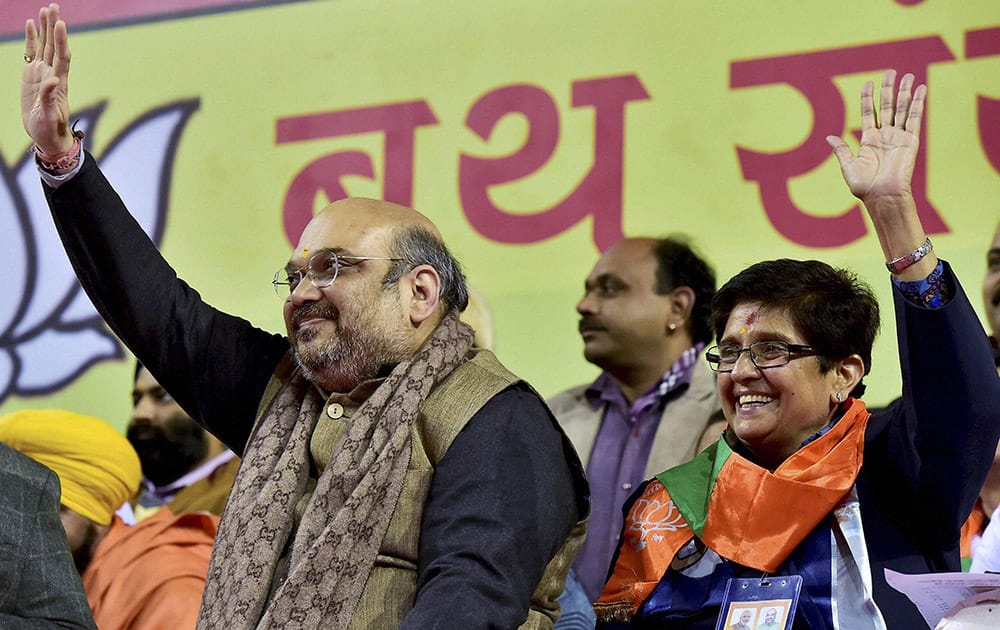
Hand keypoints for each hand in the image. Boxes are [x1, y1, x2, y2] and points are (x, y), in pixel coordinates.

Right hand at [21, 3, 73, 154]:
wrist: (46, 135)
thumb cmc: (50, 129)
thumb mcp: (50, 117)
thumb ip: (49, 99)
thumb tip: (51, 81)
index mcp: (59, 83)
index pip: (62, 57)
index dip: (61, 41)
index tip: (61, 24)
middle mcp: (52, 74)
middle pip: (54, 46)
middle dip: (54, 27)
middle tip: (53, 7)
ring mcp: (42, 73)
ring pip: (44, 46)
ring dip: (45, 28)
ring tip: (45, 9)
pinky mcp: (32, 75)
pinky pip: (32, 53)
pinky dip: (32, 39)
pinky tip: (31, 25)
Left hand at [826, 70, 924, 205]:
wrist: (882, 196)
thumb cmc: (864, 186)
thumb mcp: (848, 166)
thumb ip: (842, 150)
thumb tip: (829, 137)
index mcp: (869, 140)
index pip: (869, 112)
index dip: (868, 97)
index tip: (868, 82)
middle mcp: (885, 135)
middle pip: (887, 106)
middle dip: (888, 89)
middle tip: (891, 72)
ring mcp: (898, 137)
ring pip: (902, 109)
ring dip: (904, 92)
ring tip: (907, 75)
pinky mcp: (910, 140)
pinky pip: (915, 118)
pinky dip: (917, 103)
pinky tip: (920, 89)